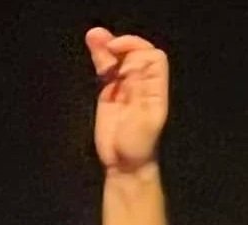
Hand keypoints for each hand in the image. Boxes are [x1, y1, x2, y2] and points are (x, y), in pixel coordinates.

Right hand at [85, 27, 167, 172]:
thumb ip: (139, 91)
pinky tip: (92, 44)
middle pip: (133, 53)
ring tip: (93, 36)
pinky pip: (105, 69)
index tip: (119, 53)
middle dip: (120, 44)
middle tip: (104, 43)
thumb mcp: (144, 119)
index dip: (137, 49)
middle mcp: (141, 84)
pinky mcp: (109, 93)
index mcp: (155, 89)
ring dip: (106, 45)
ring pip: (118, 58)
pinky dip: (100, 56)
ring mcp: (124, 87)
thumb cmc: (139, 147)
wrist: (125, 166)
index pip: (152, 58)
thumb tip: (132, 63)